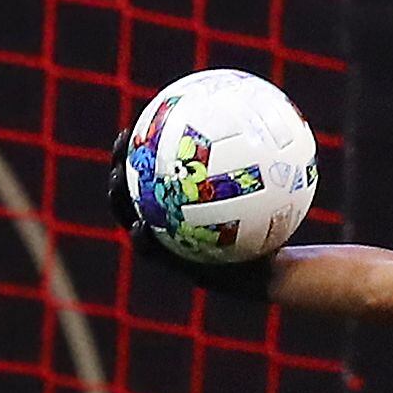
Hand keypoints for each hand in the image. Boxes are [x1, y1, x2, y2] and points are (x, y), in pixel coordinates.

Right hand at [109, 130, 272, 300]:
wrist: (276, 271)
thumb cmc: (271, 230)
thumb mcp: (266, 194)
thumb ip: (254, 164)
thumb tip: (258, 120)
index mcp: (183, 203)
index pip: (151, 174)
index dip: (134, 154)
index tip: (131, 131)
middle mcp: (173, 221)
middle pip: (134, 193)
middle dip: (120, 170)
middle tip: (120, 148)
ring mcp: (171, 244)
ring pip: (133, 220)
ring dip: (120, 202)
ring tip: (116, 183)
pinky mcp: (177, 267)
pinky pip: (153, 253)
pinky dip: (144, 240)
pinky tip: (142, 227)